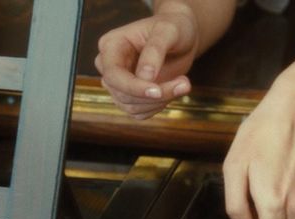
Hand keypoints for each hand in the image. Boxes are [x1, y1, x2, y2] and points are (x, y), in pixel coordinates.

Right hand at [95, 4, 197, 119]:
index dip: (134, 87)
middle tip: (184, 84)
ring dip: (160, 102)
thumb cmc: (174, 28)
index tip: (158, 91)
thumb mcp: (168, 31)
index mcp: (111, 46)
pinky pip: (140, 113)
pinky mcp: (130, 98)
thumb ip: (155, 50)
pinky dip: (158, 106)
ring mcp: (118, 85)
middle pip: (122, 95)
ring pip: (132, 107)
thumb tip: (144, 76)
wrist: (181, 39)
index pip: (113, 75)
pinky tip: (172, 90)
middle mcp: (109, 67)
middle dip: (153, 96)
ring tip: (183, 83)